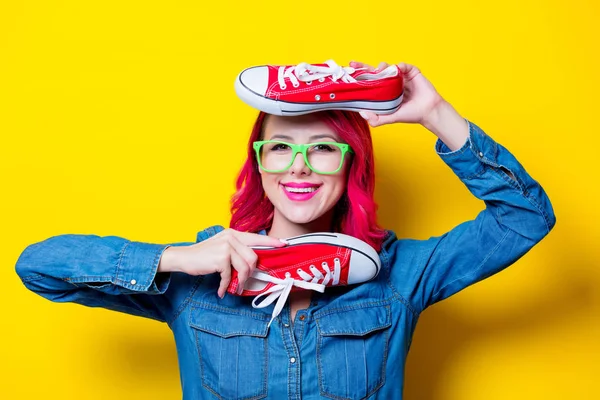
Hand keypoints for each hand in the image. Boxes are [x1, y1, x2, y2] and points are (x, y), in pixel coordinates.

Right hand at [158, 229, 286, 297]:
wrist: (184, 257)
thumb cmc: (204, 256)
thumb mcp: (222, 247)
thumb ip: (237, 250)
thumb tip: (253, 262)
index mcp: (234, 233)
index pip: (257, 237)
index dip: (271, 241)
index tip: (284, 244)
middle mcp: (231, 237)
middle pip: (253, 257)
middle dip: (250, 273)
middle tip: (243, 283)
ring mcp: (226, 246)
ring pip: (244, 267)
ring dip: (240, 282)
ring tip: (234, 288)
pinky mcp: (220, 258)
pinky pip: (230, 275)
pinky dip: (225, 286)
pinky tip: (221, 290)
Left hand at [350, 61, 444, 126]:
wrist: (428, 111)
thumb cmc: (410, 114)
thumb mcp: (390, 118)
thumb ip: (376, 119)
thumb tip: (361, 113)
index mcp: (384, 92)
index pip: (369, 82)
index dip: (359, 77)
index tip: (349, 72)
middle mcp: (390, 83)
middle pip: (374, 72)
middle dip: (363, 66)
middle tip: (354, 64)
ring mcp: (400, 77)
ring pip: (387, 67)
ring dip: (382, 67)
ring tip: (379, 71)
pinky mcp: (411, 72)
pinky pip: (403, 65)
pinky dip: (399, 66)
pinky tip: (397, 70)